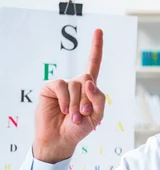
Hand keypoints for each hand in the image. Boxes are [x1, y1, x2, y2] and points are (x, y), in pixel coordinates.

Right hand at [33, 29, 105, 162]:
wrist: (61, 139)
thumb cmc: (79, 128)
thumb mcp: (98, 115)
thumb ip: (99, 98)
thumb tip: (89, 82)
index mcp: (89, 88)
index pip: (94, 64)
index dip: (96, 47)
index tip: (98, 30)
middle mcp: (76, 83)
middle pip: (88, 78)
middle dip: (88, 99)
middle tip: (82, 114)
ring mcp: (62, 85)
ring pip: (76, 85)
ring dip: (76, 104)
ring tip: (73, 117)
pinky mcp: (49, 88)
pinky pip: (62, 87)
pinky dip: (65, 100)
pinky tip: (62, 110)